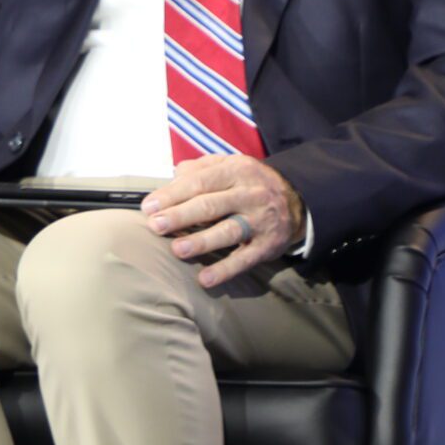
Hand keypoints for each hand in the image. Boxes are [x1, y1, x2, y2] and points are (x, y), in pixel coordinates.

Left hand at [141, 154, 305, 287]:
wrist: (296, 201)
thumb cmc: (246, 184)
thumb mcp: (228, 165)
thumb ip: (199, 169)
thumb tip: (170, 177)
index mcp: (236, 171)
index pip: (199, 182)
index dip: (172, 195)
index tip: (148, 207)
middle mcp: (250, 194)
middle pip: (211, 205)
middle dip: (180, 216)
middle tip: (155, 226)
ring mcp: (260, 221)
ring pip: (229, 231)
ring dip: (201, 241)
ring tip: (177, 249)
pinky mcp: (268, 245)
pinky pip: (245, 259)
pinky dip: (225, 270)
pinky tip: (204, 279)